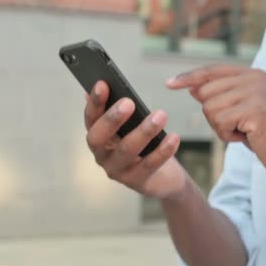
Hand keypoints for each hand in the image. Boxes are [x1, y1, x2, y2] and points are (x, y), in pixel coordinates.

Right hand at [84, 81, 185, 199]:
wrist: (162, 177)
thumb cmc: (143, 145)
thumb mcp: (131, 126)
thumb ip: (117, 108)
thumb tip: (102, 84)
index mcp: (98, 137)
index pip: (90, 118)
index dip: (94, 102)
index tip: (102, 84)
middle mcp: (101, 155)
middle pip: (99, 137)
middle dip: (112, 119)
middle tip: (129, 102)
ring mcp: (116, 170)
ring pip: (126, 151)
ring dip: (143, 132)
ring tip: (160, 115)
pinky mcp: (136, 182)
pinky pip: (149, 165)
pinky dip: (162, 150)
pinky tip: (174, 137)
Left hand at [167, 65, 265, 178]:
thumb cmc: (265, 134)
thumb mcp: (240, 111)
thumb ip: (220, 97)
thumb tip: (193, 86)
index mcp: (251, 74)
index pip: (211, 71)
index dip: (189, 77)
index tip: (169, 83)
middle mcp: (254, 78)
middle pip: (205, 93)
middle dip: (214, 116)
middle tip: (237, 126)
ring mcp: (255, 92)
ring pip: (210, 109)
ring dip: (221, 127)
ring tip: (244, 131)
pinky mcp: (254, 109)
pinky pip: (220, 122)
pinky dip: (228, 135)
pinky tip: (247, 137)